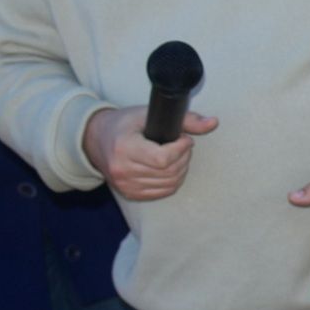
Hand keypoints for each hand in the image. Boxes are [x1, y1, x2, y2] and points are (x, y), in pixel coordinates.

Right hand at [83, 104, 217, 200]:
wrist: (96, 141)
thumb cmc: (124, 124)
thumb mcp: (149, 114)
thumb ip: (184, 119)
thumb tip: (213, 122)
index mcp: (124, 148)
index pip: (163, 159)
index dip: (181, 149)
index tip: (184, 139)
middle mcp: (122, 170)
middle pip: (169, 172)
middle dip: (184, 157)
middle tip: (183, 145)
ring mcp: (125, 185)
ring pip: (169, 183)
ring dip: (181, 169)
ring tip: (177, 155)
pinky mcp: (130, 194)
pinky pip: (163, 192)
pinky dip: (173, 180)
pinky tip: (171, 168)